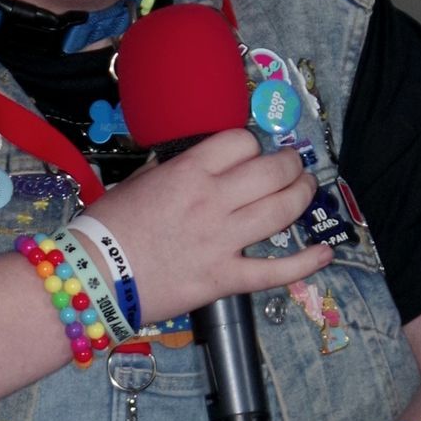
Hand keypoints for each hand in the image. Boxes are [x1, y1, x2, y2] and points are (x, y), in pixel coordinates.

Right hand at [102, 131, 332, 320]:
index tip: (251, 153)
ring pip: (282, 209)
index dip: (252, 145)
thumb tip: (189, 162)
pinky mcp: (226, 278)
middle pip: (272, 171)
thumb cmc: (107, 228)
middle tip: (293, 166)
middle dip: (289, 163)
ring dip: (302, 195)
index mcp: (189, 172)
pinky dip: (306, 263)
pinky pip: (276, 271)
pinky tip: (325, 253)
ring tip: (307, 190)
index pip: (242, 142)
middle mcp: (213, 201)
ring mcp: (223, 240)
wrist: (94, 277)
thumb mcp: (137, 182)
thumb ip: (170, 169)